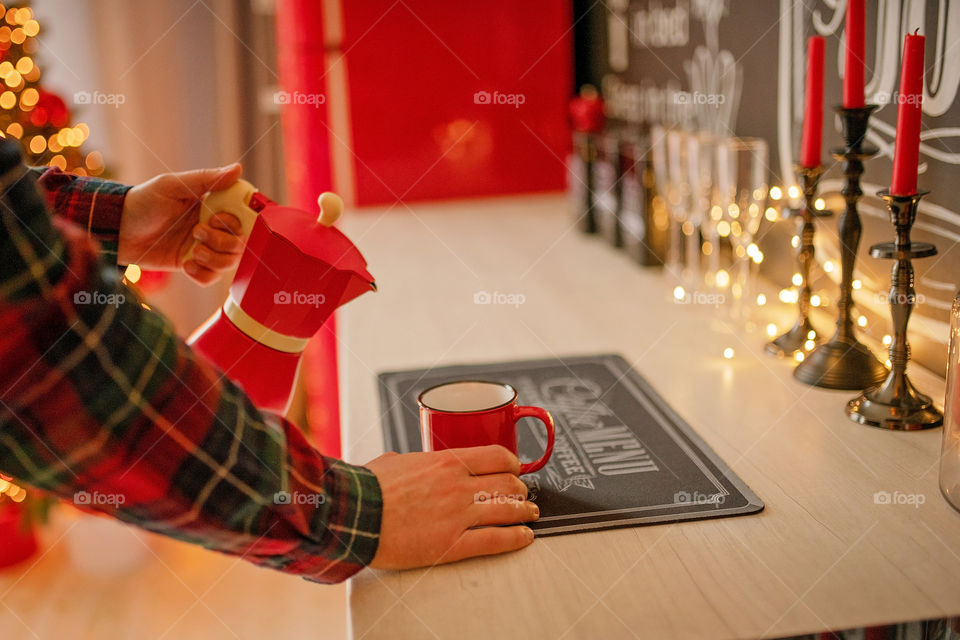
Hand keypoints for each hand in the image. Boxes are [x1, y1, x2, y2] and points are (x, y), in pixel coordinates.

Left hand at [119, 163, 244, 285]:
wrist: (117, 229)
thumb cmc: (143, 201)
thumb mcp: (173, 186)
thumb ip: (207, 179)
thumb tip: (237, 169)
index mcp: (213, 205)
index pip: (244, 216)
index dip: (238, 222)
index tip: (218, 218)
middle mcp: (212, 227)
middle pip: (240, 242)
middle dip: (222, 242)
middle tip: (197, 232)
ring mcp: (203, 247)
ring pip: (229, 262)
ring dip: (214, 259)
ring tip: (193, 251)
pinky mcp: (192, 265)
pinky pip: (212, 277)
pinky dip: (202, 274)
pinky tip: (186, 264)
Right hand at [366, 445, 538, 570]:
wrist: (351, 514)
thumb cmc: (366, 488)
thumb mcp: (395, 461)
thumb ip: (414, 462)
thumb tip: (411, 462)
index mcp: (446, 461)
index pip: (497, 456)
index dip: (513, 463)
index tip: (515, 469)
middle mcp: (458, 486)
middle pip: (508, 483)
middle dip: (520, 490)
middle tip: (522, 495)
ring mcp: (457, 515)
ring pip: (507, 511)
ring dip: (524, 513)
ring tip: (530, 516)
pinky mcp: (451, 544)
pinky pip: (494, 541)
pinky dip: (515, 539)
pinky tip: (524, 538)